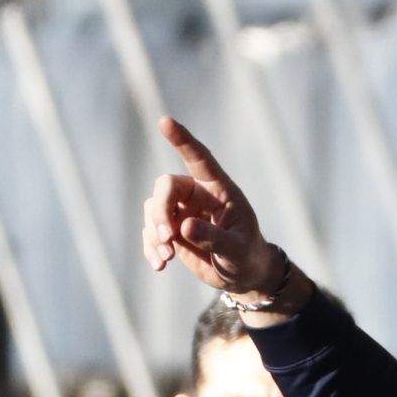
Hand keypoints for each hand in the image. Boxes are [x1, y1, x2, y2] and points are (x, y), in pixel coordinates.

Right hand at [142, 117, 281, 293]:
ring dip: (154, 233)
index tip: (164, 121)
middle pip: (166, 186)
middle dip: (161, 211)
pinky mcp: (171, 231)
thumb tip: (185, 226)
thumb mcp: (236, 250)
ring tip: (167, 258)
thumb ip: (214, 238)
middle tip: (168, 238)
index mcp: (219, 189)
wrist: (241, 274)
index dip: (182, 140)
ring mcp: (181, 212)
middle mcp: (197, 195)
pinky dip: (150, 247)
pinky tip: (160, 265)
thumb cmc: (246, 255)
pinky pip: (150, 231)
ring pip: (153, 208)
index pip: (199, 158)